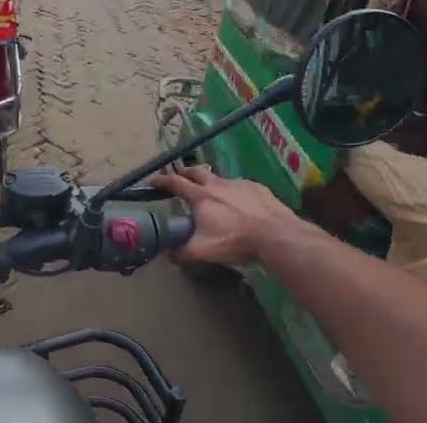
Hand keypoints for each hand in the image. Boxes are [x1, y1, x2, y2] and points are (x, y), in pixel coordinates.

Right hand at [149, 166, 303, 265]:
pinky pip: (241, 186)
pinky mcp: (258, 188)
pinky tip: (240, 203)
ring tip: (212, 193)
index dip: (162, 181)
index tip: (153, 181)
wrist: (274, 235)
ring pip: (220, 178)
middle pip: (197, 171)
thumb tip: (168, 255)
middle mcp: (218, 184)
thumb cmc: (235, 241)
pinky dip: (234, 192)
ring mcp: (240, 184)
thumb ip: (181, 253)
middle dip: (185, 172)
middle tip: (180, 176)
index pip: (175, 183)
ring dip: (211, 182)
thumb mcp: (203, 251)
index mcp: (201, 196)